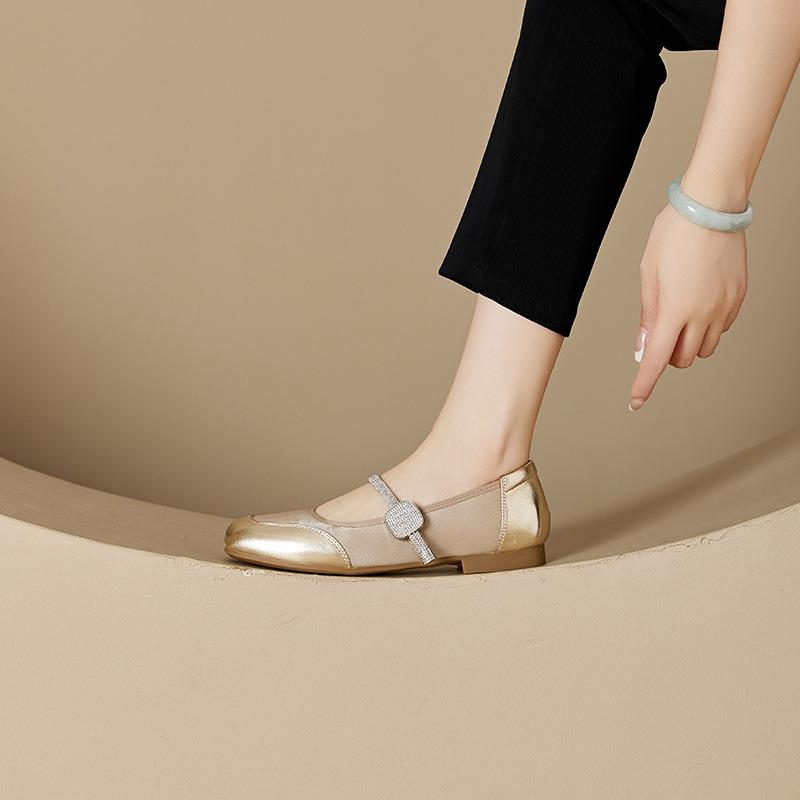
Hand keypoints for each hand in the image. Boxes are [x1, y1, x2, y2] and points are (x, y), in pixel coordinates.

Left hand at [629, 203, 746, 409]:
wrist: (710, 208)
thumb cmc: (674, 235)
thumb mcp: (648, 274)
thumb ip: (646, 315)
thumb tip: (642, 347)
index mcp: (674, 310)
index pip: (656, 360)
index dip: (644, 384)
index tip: (636, 401)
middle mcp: (703, 314)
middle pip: (683, 359)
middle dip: (667, 355)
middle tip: (658, 333)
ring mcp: (724, 307)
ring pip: (705, 348)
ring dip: (688, 344)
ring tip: (679, 317)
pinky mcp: (738, 297)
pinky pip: (722, 328)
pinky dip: (707, 327)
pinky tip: (699, 304)